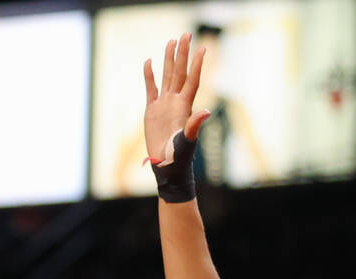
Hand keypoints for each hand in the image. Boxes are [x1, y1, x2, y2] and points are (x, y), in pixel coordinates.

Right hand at [144, 33, 209, 163]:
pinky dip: (149, 75)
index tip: (202, 48)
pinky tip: (149, 62)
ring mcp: (164, 105)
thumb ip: (194, 126)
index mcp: (185, 107)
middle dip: (183, 53)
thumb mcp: (187, 142)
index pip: (192, 80)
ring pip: (167, 76)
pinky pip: (151, 88)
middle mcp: (176, 102)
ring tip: (171, 41)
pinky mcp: (152, 110)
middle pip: (180, 72)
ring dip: (169, 59)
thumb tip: (205, 112)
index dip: (197, 64)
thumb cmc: (179, 157)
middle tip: (186, 34)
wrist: (166, 166)